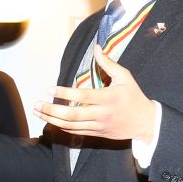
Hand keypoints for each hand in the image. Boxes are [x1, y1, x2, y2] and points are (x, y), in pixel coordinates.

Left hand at [37, 51, 155, 141]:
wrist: (145, 122)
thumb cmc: (134, 97)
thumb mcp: (125, 77)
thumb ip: (108, 64)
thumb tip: (96, 48)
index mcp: (108, 97)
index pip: (83, 96)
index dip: (64, 93)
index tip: (50, 89)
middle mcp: (102, 113)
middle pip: (72, 115)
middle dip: (52, 110)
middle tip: (37, 103)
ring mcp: (99, 125)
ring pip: (71, 125)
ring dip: (52, 119)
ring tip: (39, 112)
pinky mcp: (98, 133)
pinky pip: (76, 132)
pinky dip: (62, 127)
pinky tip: (52, 120)